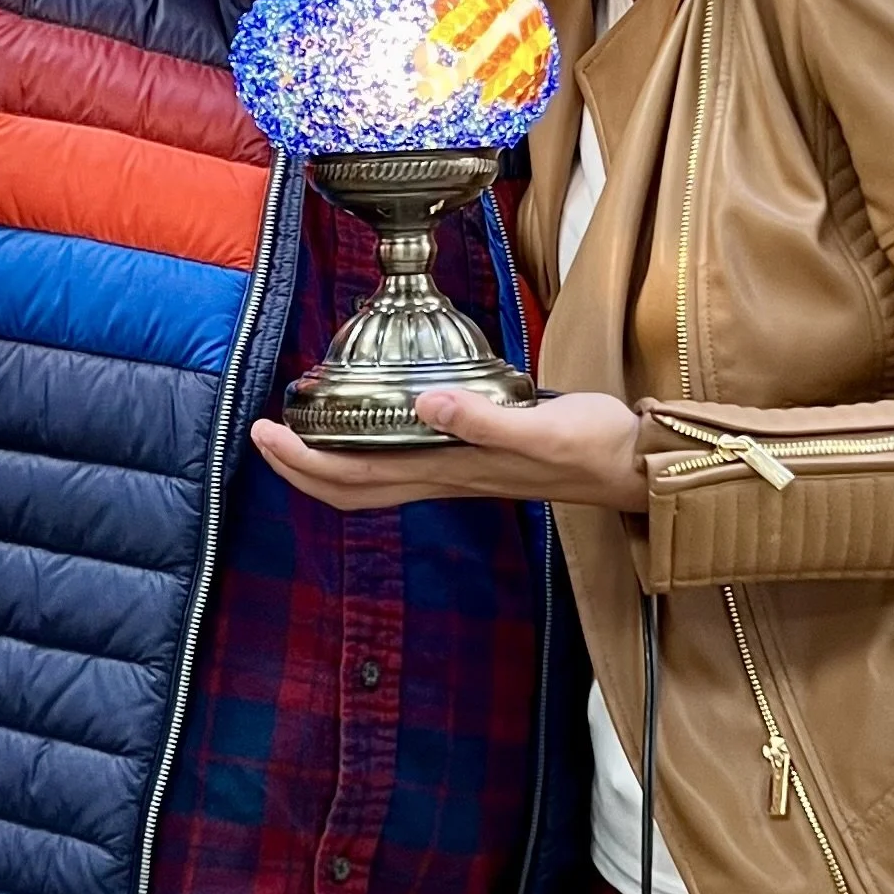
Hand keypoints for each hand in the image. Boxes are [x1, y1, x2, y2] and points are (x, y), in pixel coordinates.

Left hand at [252, 386, 647, 512]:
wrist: (635, 466)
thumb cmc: (594, 445)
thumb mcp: (542, 424)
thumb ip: (484, 418)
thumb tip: (427, 403)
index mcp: (450, 470)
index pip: (356, 474)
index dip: (302, 460)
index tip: (264, 432)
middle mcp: (445, 477)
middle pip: (351, 489)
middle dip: (298, 467)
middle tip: (259, 433)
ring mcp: (458, 473)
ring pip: (372, 481)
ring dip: (326, 464)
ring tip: (297, 433)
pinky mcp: (473, 460)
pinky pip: (401, 465)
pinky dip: (368, 450)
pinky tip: (368, 425)